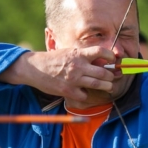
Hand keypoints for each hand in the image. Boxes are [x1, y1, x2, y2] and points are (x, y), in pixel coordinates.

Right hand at [0, 47, 115, 102]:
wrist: (34, 68)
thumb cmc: (54, 59)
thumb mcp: (70, 52)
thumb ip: (84, 56)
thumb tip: (101, 60)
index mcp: (79, 54)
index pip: (100, 51)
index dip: (110, 55)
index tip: (113, 59)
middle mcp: (78, 66)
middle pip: (103, 72)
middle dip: (111, 76)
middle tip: (112, 77)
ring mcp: (73, 79)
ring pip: (97, 84)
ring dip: (106, 86)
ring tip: (109, 87)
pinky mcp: (68, 91)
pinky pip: (84, 95)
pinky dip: (87, 94)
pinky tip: (85, 92)